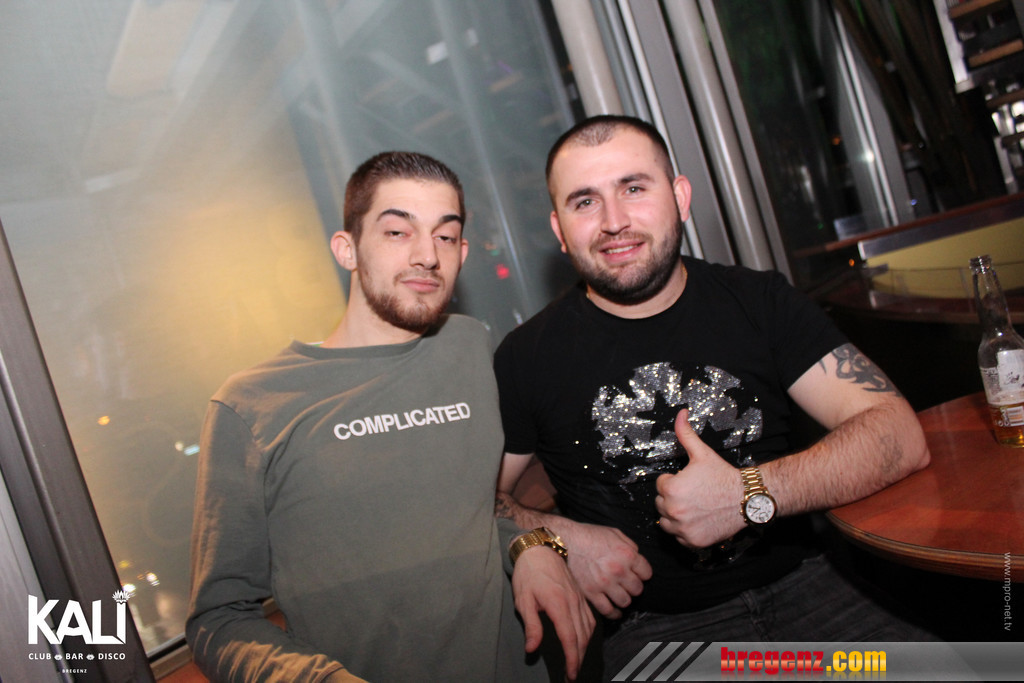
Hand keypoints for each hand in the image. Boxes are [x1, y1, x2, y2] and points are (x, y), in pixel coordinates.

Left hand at [511, 546, 594, 680]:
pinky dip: (588, 633)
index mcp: (559, 605)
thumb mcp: (524, 600)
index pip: (570, 639)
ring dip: (584, 648)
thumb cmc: (528, 573)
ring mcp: (579, 599)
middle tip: (572, 675)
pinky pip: (590, 618)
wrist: (539, 548)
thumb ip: (531, 626)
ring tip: (576, 661)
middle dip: (579, 659)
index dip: (572, 659)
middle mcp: (573, 603)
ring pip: (588, 629)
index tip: (570, 674)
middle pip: (582, 637)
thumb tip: (532, 649)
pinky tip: (583, 640)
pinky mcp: (580, 596)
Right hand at [559, 523, 651, 618]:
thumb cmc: (588, 535)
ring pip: (625, 601)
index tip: (637, 574)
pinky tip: (614, 610)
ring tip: (619, 595)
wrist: (564, 541)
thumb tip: (637, 557)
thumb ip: (629, 545)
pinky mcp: (592, 593)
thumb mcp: (614, 533)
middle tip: (627, 584)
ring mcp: (605, 583)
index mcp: (627, 554)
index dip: (642, 573)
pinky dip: (614, 613)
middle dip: (633, 587)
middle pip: (638, 589)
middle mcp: (619, 570)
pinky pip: (608, 610)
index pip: (647, 573)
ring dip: (624, 599)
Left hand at [654, 409, 745, 547]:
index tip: (690, 481)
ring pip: (666, 522)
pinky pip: (679, 538)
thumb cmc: (723, 475)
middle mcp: (674, 511)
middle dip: (673, 498)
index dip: (674, 480)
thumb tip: (680, 413)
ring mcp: (683, 529)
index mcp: (671, 489)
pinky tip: (699, 520)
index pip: (661, 485)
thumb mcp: (702, 453)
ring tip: (694, 507)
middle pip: (661, 504)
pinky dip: (686, 532)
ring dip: (675, 516)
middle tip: (693, 494)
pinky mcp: (693, 542)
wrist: (747, 498)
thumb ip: (685, 434)